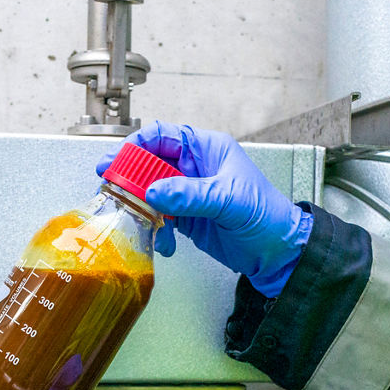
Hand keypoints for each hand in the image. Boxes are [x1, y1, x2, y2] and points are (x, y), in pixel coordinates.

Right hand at [98, 120, 312, 296]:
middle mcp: (195, 166)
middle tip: (110, 186)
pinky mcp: (187, 216)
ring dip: (139, 204)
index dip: (137, 145)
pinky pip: (159, 215)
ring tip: (131, 216)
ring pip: (150, 190)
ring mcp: (189, 192)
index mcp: (208, 149)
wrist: (279, 253)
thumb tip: (155, 192)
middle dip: (129, 174)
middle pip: (150, 161)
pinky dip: (154, 226)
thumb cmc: (268, 217)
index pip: (164, 135)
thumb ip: (192, 195)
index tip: (118, 161)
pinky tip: (162, 239)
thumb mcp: (230, 201)